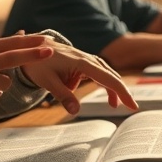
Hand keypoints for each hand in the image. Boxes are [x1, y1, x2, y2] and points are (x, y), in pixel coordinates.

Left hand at [19, 38, 137, 115]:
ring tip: (113, 104)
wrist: (29, 48)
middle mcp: (88, 59)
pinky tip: (96, 93)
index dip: (122, 93)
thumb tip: (76, 112)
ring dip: (112, 88)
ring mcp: (86, 60)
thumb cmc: (37, 63)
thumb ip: (63, 96)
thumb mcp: (47, 82)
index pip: (108, 79)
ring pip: (106, 74)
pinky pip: (98, 74)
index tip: (132, 105)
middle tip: (131, 107)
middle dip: (122, 91)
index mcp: (83, 63)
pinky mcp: (82, 63)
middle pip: (111, 76)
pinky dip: (102, 84)